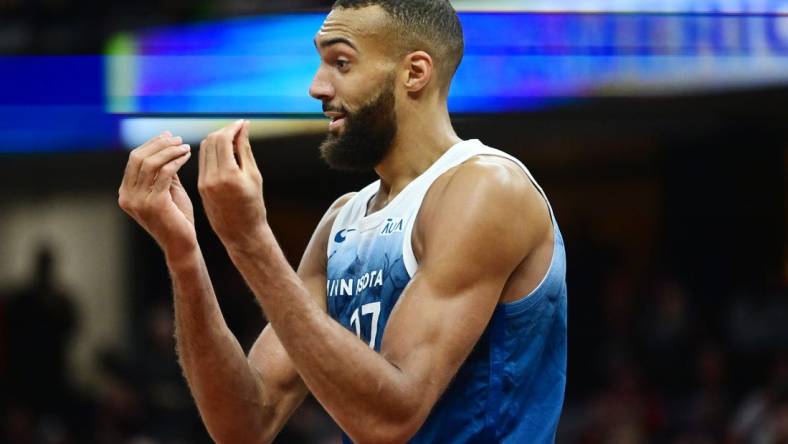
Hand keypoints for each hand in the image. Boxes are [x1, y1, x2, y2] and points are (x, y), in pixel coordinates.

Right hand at [118, 132, 195, 256]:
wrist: (182, 244)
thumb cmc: (177, 218)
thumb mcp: (167, 190)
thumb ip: (163, 170)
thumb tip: (166, 143)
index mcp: (126, 192)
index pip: (134, 159)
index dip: (151, 144)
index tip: (168, 136)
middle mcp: (127, 196)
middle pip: (139, 158)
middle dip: (160, 144)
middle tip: (178, 139)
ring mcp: (138, 200)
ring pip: (151, 163)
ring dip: (169, 151)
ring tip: (184, 146)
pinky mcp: (154, 203)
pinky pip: (164, 173)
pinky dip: (176, 161)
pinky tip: (187, 156)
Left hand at [198, 119, 266, 249]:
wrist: (242, 233)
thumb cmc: (254, 205)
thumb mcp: (254, 176)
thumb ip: (245, 150)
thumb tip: (244, 127)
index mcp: (228, 175)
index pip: (223, 140)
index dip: (233, 128)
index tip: (243, 123)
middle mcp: (212, 178)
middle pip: (211, 141)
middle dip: (224, 131)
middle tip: (239, 130)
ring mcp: (204, 183)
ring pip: (204, 150)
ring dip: (217, 140)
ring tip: (233, 141)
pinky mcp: (200, 187)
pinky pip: (203, 161)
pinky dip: (212, 152)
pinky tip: (226, 154)